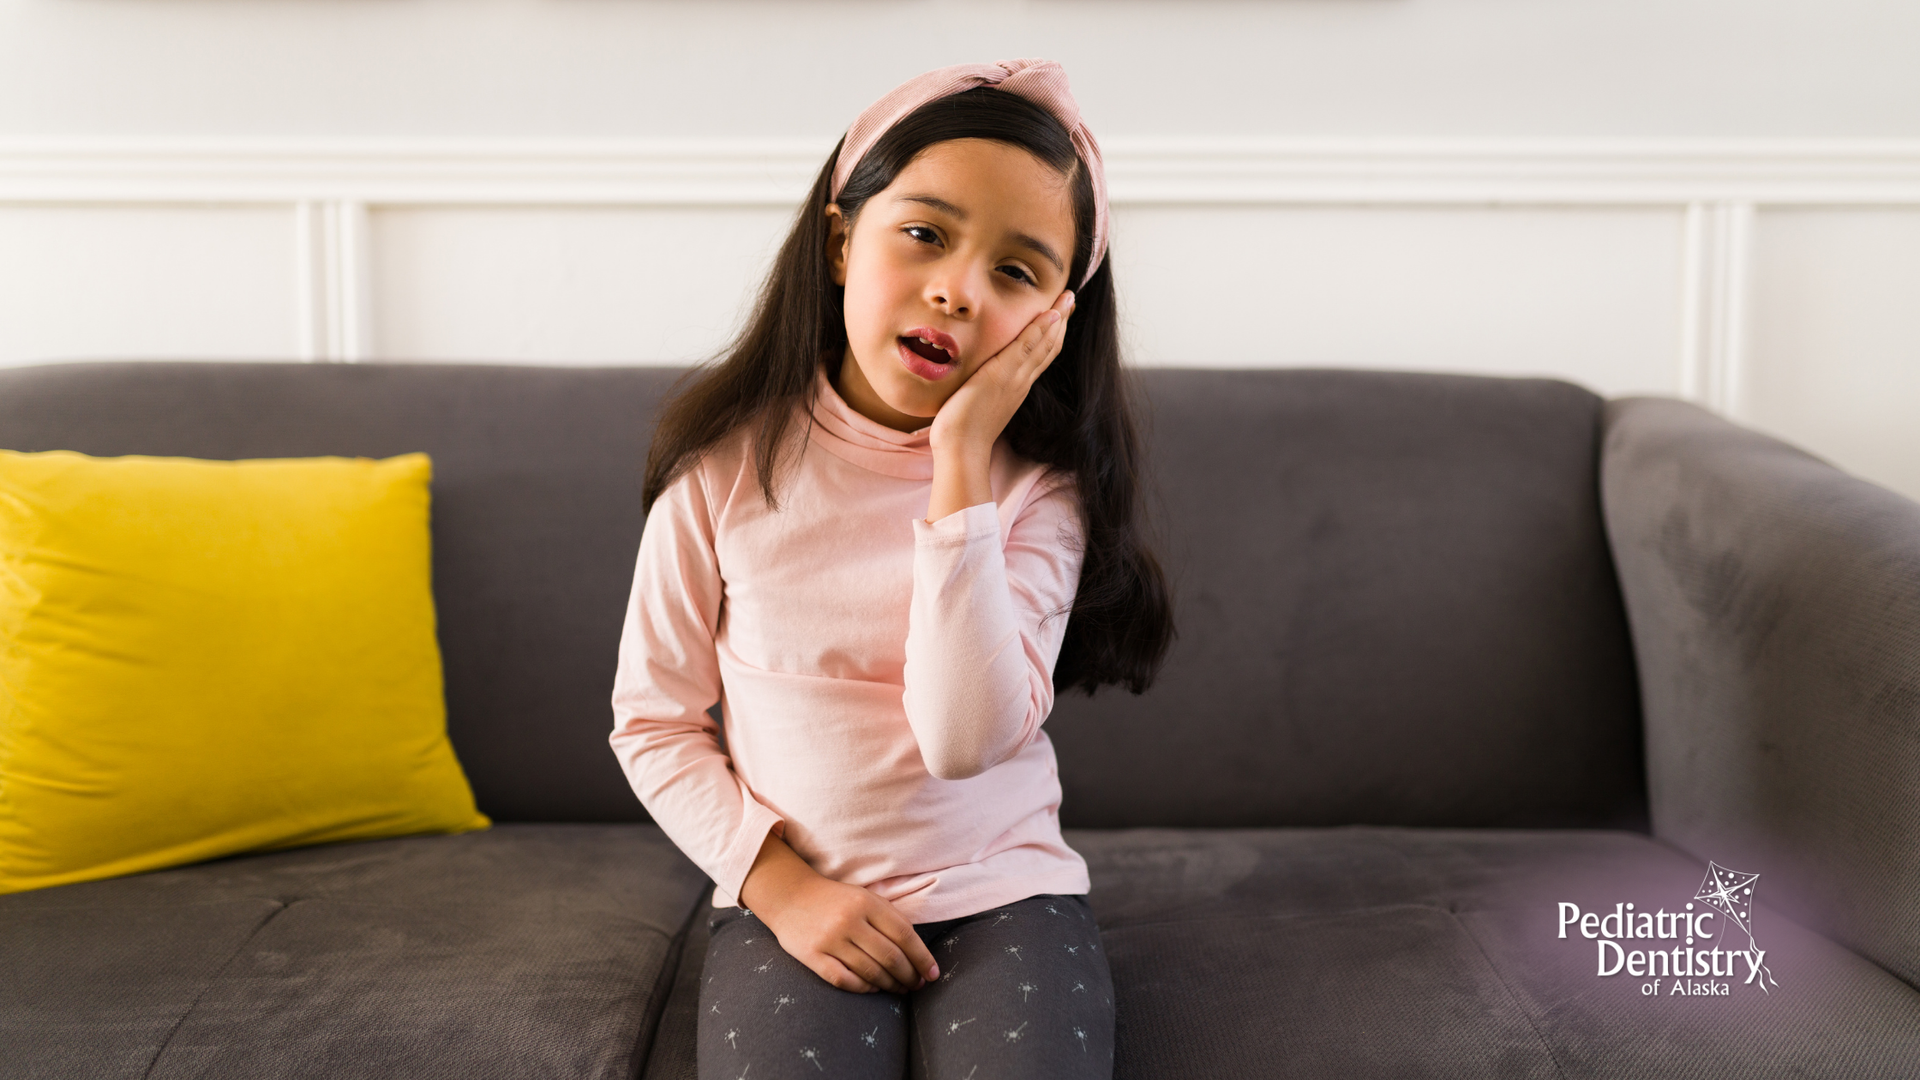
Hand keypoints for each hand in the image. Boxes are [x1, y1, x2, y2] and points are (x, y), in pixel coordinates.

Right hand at [738, 832, 939, 993]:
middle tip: (917, 985)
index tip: (932, 974)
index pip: (905, 935)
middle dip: (909, 976)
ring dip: (890, 985)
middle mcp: (849, 921)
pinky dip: (863, 988)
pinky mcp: (812, 955)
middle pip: (890, 957)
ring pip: (870, 972)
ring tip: (900, 989)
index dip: (922, 958)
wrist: (789, 895)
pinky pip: (844, 980)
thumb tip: (917, 952)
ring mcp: (830, 939)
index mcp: (867, 903)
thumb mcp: (864, 898)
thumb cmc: (835, 900)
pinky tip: (873, 988)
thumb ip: (889, 918)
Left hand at [928, 289, 1074, 457]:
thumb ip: (982, 390)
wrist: (962, 449)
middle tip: (1070, 299)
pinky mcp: (1002, 374)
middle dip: (1061, 322)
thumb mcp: (977, 404)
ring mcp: (1015, 378)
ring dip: (1057, 319)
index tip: (1058, 316)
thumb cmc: (962, 432)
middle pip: (1048, 347)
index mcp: (1016, 388)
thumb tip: (974, 383)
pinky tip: (1051, 313)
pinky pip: (1026, 347)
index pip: (1039, 357)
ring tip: (1068, 298)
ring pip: (1044, 344)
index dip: (1050, 335)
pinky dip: (1041, 329)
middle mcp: (1021, 382)